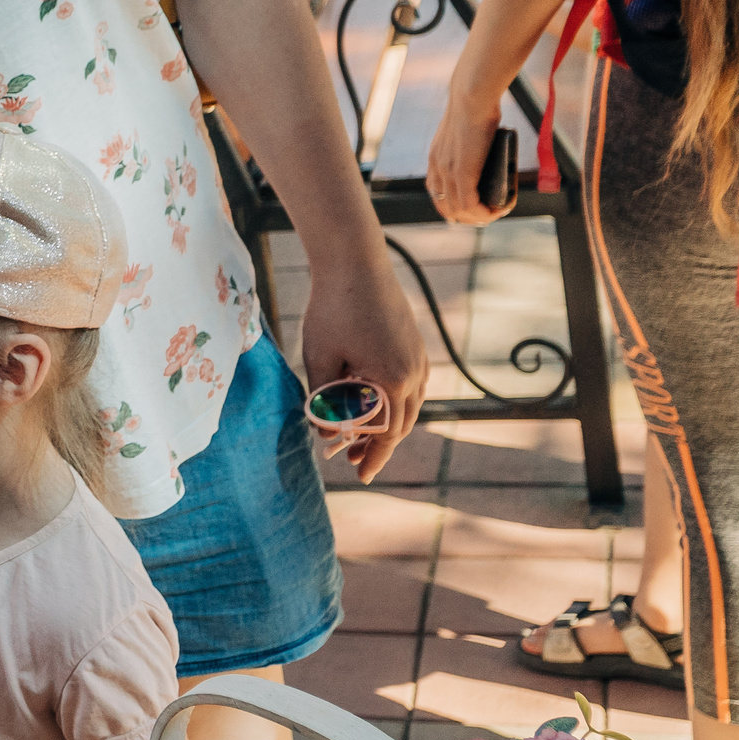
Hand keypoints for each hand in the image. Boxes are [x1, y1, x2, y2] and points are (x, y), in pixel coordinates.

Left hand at [298, 258, 427, 482]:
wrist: (356, 264)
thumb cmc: (333, 309)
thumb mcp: (319, 358)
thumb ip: (324, 401)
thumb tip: (327, 436)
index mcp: (392, 381)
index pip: (386, 434)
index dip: (373, 457)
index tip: (361, 476)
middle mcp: (414, 374)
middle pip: (400, 425)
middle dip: (378, 446)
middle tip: (354, 462)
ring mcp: (419, 360)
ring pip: (408, 407)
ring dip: (387, 426)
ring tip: (360, 439)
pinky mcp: (415, 347)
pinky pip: (410, 388)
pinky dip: (394, 404)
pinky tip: (373, 406)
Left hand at [424, 87, 513, 225]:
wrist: (471, 95)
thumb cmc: (475, 105)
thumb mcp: (467, 128)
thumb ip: (472, 140)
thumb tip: (491, 141)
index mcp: (435, 158)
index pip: (437, 194)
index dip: (455, 206)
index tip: (475, 207)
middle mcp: (437, 167)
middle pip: (446, 208)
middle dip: (469, 218)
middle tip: (491, 214)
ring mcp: (448, 171)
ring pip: (459, 210)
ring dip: (480, 217)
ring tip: (499, 211)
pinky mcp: (462, 171)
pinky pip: (469, 203)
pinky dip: (484, 212)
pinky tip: (499, 209)